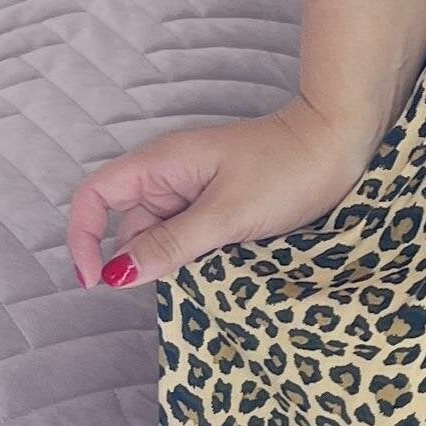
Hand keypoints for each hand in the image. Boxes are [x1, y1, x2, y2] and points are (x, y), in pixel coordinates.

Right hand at [66, 92, 381, 291]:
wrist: (340, 144)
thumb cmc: (288, 167)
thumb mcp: (227, 215)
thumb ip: (170, 245)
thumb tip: (117, 275)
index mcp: (160, 164)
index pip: (94, 197)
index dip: (84, 238)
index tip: (96, 280)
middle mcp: (169, 176)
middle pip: (130, 227)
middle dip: (148, 258)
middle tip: (196, 271)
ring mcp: (193, 191)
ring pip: (164, 238)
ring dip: (180, 260)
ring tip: (225, 258)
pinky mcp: (218, 206)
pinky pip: (192, 238)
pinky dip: (202, 256)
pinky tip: (231, 259)